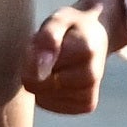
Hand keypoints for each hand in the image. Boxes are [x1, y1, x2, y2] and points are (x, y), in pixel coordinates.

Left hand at [22, 0, 115, 114]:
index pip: (39, 67)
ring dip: (40, 81)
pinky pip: (49, 104)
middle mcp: (92, 75)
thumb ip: (48, 38)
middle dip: (34, 70)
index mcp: (85, 50)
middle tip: (47, 53)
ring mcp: (91, 92)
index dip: (30, 56)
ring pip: (42, 97)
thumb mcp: (58, 21)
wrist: (96, 38)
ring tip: (55, 63)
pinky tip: (59, 77)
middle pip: (39, 84)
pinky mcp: (87, 105)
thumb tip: (40, 67)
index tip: (40, 42)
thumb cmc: (71, 28)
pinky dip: (46, 93)